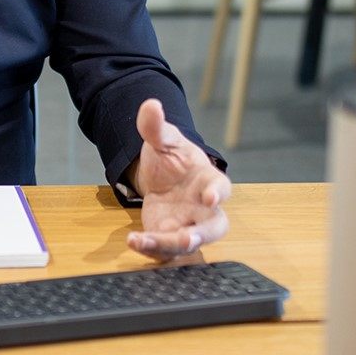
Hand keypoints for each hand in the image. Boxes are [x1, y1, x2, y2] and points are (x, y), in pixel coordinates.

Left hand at [124, 98, 231, 260]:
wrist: (160, 176)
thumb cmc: (173, 158)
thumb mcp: (163, 139)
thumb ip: (156, 126)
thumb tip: (150, 105)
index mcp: (208, 180)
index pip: (221, 187)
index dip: (218, 193)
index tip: (211, 197)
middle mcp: (204, 208)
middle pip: (215, 227)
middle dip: (203, 235)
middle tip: (188, 239)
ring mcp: (188, 225)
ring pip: (189, 243)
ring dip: (171, 246)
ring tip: (145, 242)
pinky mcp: (169, 236)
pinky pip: (166, 249)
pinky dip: (151, 249)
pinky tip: (133, 241)